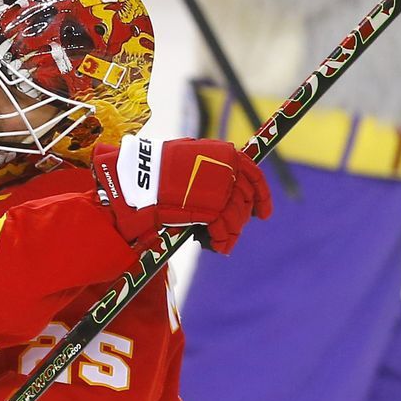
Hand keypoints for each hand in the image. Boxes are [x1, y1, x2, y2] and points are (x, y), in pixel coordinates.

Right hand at [92, 136, 271, 252]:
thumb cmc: (154, 169)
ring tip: (222, 243)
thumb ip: (205, 169)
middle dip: (241, 218)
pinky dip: (223, 240)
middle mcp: (228, 170)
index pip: (253, 174)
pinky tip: (218, 246)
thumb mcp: (186, 160)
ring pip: (237, 216)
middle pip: (245, 199)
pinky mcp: (212, 209)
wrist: (138, 178)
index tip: (262, 212)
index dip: (261, 196)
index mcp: (224, 154)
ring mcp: (222, 189)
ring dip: (231, 232)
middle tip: (234, 231)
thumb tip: (218, 186)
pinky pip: (224, 229)